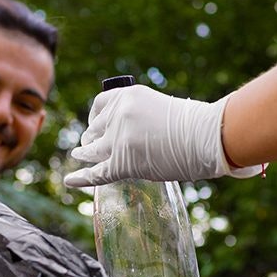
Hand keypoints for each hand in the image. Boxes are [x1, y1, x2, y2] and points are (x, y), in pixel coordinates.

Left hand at [64, 85, 261, 185]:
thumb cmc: (189, 124)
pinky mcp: (122, 161)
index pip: (98, 106)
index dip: (93, 118)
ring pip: (92, 151)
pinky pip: (96, 173)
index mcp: (126, 95)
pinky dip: (81, 178)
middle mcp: (118, 114)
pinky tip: (68, 181)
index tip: (93, 125)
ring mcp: (118, 138)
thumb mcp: (156, 106)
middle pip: (93, 130)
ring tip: (79, 156)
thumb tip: (115, 133)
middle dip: (91, 138)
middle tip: (89, 145)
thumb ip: (133, 116)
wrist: (208, 137)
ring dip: (85, 155)